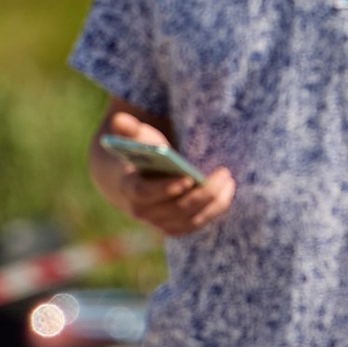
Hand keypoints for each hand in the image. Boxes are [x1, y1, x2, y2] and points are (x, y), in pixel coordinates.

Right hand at [96, 118, 232, 240]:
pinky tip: (227, 190)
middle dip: (202, 193)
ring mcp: (160, 222)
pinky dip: (215, 208)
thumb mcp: (135, 138)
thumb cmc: (141, 153)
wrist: (139, 177)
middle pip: (176, 208)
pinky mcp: (177, 227)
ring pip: (191, 218)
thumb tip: (119, 119)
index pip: (145, 193)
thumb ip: (127, 128)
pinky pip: (199, 221)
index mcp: (130, 188)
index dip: (166, 188)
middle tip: (223, 173)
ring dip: (214, 201)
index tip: (188, 178)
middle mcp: (143, 211)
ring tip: (228, 179)